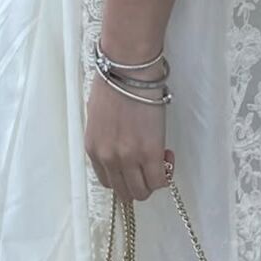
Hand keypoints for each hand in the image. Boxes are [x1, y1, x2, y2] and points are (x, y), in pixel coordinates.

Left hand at [85, 69, 173, 201]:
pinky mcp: (150, 152)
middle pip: (124, 191)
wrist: (129, 69)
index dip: (125, 177)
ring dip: (153, 181)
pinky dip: (166, 174)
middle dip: (139, 183)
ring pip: (142, 191)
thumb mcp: (98, 115)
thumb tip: (118, 144)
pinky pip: (160, 180)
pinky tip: (167, 155)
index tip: (134, 166)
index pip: (107, 182)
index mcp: (93, 148)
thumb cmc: (114, 82)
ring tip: (160, 159)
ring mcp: (128, 157)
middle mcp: (108, 157)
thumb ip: (105, 137)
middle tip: (149, 165)